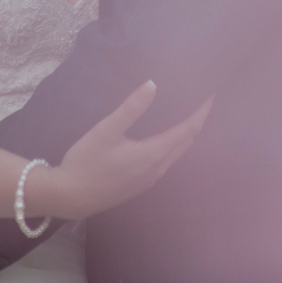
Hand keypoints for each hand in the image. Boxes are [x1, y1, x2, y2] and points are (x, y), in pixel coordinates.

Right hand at [29, 80, 211, 221]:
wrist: (71, 197)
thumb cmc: (87, 162)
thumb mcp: (106, 130)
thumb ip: (131, 108)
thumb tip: (153, 84)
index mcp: (154, 153)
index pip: (189, 130)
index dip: (202, 111)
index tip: (211, 94)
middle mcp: (158, 168)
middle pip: (187, 142)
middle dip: (196, 121)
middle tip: (199, 100)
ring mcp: (150, 179)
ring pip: (177, 154)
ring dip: (185, 135)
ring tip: (184, 114)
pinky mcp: (140, 185)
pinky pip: (166, 162)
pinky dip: (172, 146)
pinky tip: (162, 137)